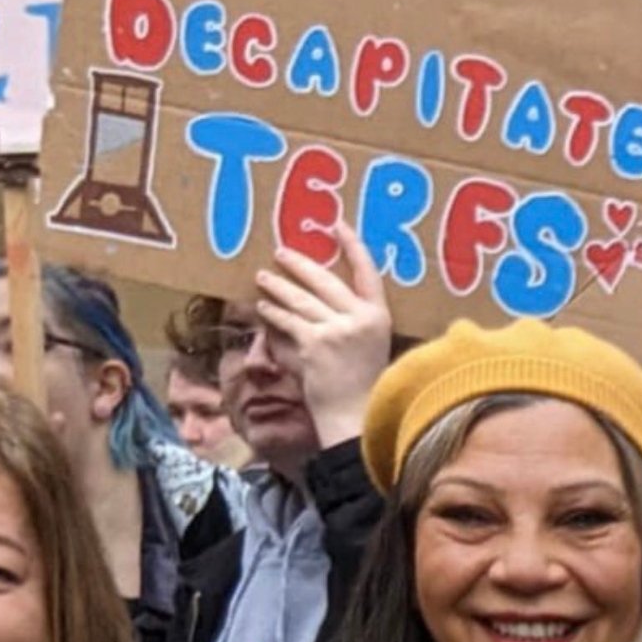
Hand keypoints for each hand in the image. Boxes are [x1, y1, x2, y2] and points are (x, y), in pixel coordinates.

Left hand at [254, 220, 390, 448]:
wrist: (355, 416)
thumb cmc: (361, 386)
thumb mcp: (370, 347)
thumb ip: (351, 323)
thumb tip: (318, 302)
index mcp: (379, 316)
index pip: (367, 271)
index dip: (352, 246)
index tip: (337, 225)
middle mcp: (360, 318)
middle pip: (326, 281)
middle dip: (300, 264)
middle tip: (280, 252)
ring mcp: (337, 330)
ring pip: (302, 300)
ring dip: (279, 287)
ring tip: (263, 277)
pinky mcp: (315, 344)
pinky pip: (288, 322)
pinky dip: (273, 314)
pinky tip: (262, 307)